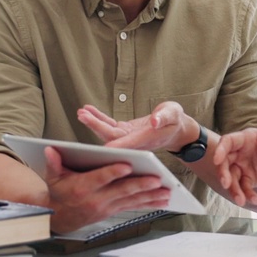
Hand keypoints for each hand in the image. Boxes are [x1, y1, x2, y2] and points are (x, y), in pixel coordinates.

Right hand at [43, 145, 170, 232]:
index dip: (113, 172)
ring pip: (132, 200)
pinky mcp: (114, 210)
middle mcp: (97, 198)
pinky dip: (149, 204)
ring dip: (150, 197)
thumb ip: (53, 162)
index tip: (127, 165)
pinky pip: (134, 207)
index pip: (100, 178)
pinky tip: (163, 201)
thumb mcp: (52, 177)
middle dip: (140, 185)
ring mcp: (107, 206)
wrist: (60, 217)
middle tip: (156, 179)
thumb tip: (51, 150)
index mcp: (83, 186)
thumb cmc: (58, 192)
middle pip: (122, 190)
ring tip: (167, 192)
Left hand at [78, 102, 195, 150]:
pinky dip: (98, 118)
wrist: (174, 128)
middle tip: (83, 116)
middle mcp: (134, 142)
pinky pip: (109, 125)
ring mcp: (127, 137)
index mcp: (146, 140)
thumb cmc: (175, 121)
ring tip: (81, 112)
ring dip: (94, 122)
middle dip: (96, 126)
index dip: (115, 144)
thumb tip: (154, 120)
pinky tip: (88, 110)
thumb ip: (164, 117)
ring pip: (107, 132)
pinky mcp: (124, 131)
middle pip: (112, 137)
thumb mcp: (173, 114)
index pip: (128, 143)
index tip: (102, 146)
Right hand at [213, 129, 256, 206]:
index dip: (220, 150)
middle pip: (225, 161)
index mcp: (248, 138)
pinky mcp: (249, 179)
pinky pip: (244, 187)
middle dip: (223, 173)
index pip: (229, 141)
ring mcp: (244, 166)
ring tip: (241, 200)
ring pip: (232, 177)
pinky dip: (247, 194)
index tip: (217, 160)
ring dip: (234, 189)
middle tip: (226, 184)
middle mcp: (242, 152)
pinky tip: (255, 200)